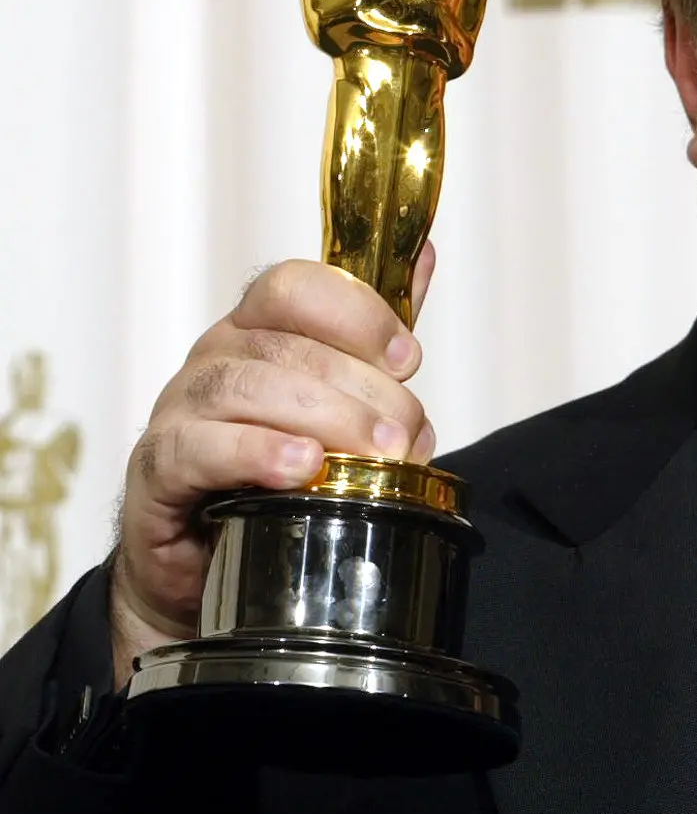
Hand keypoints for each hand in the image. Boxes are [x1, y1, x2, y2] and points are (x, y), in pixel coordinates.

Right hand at [109, 246, 438, 679]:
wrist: (210, 560)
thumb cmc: (282, 469)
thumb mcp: (342, 396)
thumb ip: (378, 332)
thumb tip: (421, 253)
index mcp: (259, 329)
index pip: (295, 286)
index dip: (358, 314)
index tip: (409, 360)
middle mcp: (215, 358)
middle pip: (285, 346)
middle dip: (361, 388)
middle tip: (405, 434)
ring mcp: (181, 410)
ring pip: (246, 389)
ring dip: (324, 419)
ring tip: (374, 454)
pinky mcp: (159, 469)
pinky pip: (199, 448)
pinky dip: (256, 453)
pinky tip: (300, 468)